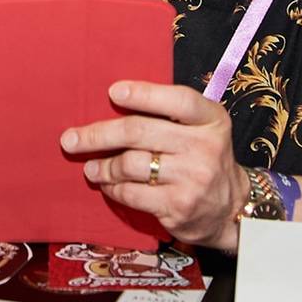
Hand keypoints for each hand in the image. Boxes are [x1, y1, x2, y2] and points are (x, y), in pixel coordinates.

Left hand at [63, 81, 246, 251]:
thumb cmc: (203, 158)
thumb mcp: (202, 129)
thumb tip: (113, 101)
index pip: (178, 100)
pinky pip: (132, 193)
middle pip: (140, 132)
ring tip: (91, 168)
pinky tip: (108, 185)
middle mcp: (205, 147)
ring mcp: (193, 178)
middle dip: (98, 135)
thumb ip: (170, 115)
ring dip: (103, 166)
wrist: (231, 208)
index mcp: (211, 120)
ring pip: (130, 164)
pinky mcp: (178, 206)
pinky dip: (113, 188)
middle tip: (70, 139)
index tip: (112, 92)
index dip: (144, 94)